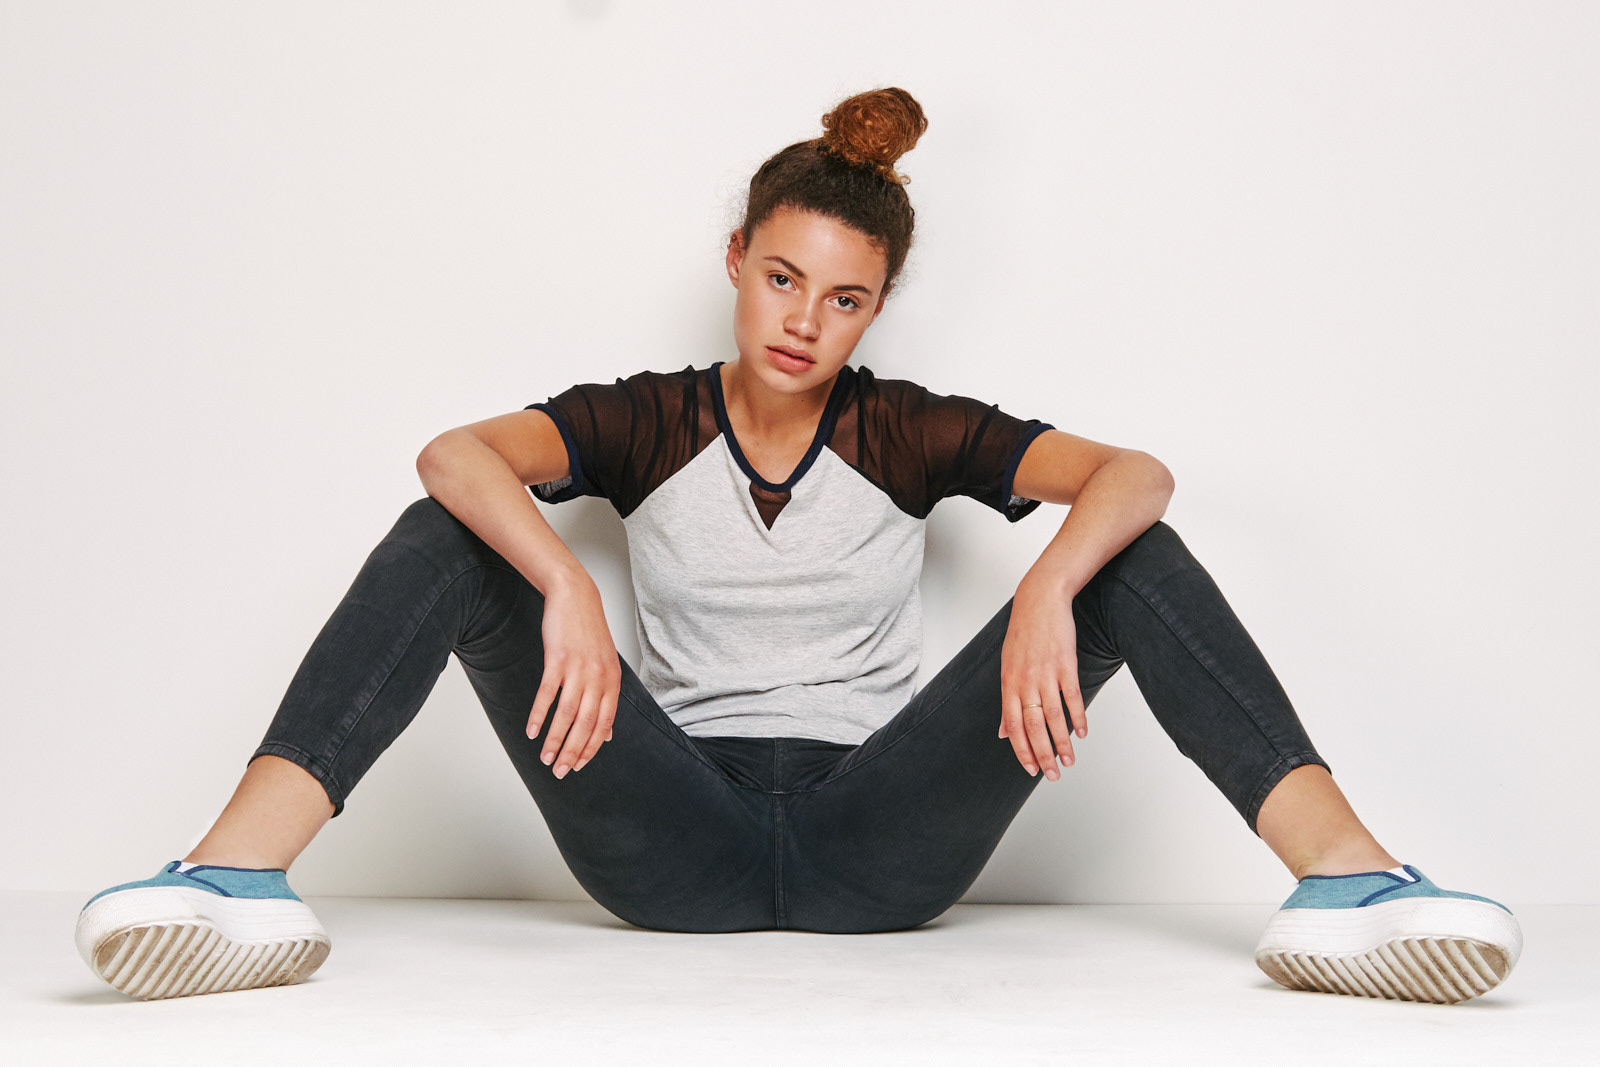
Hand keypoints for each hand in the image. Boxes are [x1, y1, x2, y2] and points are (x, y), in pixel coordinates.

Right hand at [526, 578, 620, 777]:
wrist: (575, 596)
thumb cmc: (588, 632)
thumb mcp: (606, 664)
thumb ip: (607, 698)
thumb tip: (609, 733)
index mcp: (612, 682)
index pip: (604, 726)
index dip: (591, 749)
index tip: (578, 766)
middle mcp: (598, 678)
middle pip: (585, 725)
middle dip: (572, 753)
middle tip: (559, 772)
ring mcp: (578, 669)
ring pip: (566, 715)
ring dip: (554, 740)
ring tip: (544, 758)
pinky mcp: (557, 660)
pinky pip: (547, 695)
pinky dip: (538, 715)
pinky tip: (531, 731)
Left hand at [998, 576, 1087, 779]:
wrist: (1040, 599)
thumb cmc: (1023, 633)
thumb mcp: (1007, 667)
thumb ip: (1007, 701)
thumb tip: (1001, 732)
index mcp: (1008, 684)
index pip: (1012, 726)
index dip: (1021, 750)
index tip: (1030, 770)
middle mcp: (1024, 681)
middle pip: (1033, 727)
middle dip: (1043, 755)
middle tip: (1052, 775)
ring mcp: (1045, 673)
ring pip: (1053, 717)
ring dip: (1062, 743)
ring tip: (1069, 761)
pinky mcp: (1065, 664)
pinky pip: (1072, 697)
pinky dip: (1078, 717)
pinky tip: (1082, 733)